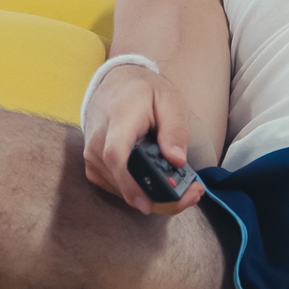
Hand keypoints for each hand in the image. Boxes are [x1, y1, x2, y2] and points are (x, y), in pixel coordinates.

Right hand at [82, 64, 204, 214]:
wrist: (116, 84)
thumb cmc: (144, 91)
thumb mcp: (170, 101)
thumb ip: (175, 130)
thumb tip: (177, 161)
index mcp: (118, 120)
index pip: (116, 155)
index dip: (129, 183)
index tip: (147, 204)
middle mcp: (98, 143)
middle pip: (123, 181)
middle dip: (161, 197)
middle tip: (195, 193)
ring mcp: (93, 158)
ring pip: (123, 191)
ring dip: (156, 196)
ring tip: (187, 187)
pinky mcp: (95, 169)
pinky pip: (119, 189)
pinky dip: (142, 192)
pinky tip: (163, 184)